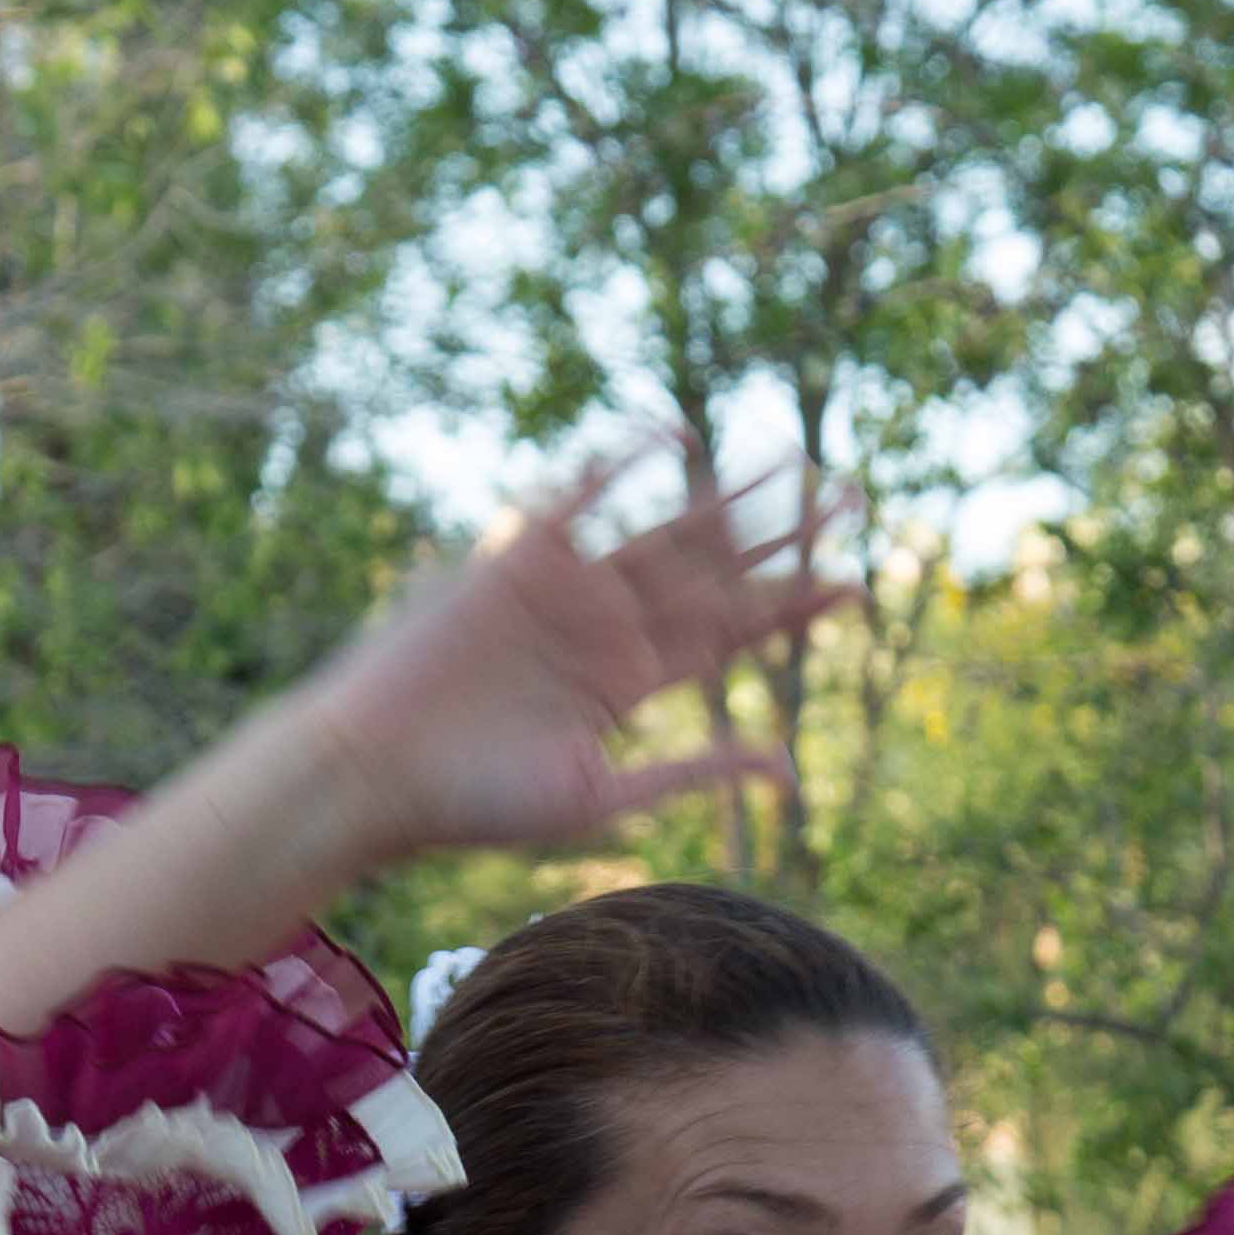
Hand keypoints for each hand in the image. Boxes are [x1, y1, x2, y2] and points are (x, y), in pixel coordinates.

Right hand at [287, 458, 849, 866]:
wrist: (376, 770)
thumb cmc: (477, 803)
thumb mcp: (604, 796)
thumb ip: (693, 771)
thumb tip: (789, 768)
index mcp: (631, 682)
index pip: (732, 634)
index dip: (794, 607)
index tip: (856, 584)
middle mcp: (608, 627)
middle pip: (715, 572)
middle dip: (782, 538)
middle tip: (853, 497)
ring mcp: (566, 587)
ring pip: (664, 530)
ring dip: (728, 497)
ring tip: (792, 458)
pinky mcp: (518, 556)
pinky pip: (579, 497)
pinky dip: (620, 463)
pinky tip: (675, 431)